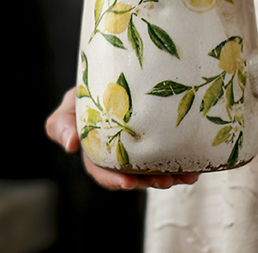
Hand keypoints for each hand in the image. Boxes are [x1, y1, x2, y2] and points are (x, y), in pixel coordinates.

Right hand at [45, 87, 199, 189]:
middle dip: (149, 182)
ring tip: (184, 176)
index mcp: (96, 151)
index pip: (101, 171)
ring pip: (156, 170)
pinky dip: (184, 165)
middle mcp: (120, 156)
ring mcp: (141, 151)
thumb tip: (69, 144)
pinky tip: (195, 167)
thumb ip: (61, 122)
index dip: (113, 180)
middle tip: (164, 181)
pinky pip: (173, 159)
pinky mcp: (160, 144)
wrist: (118, 75)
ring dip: (171, 176)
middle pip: (134, 176)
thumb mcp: (71, 103)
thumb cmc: (88, 93)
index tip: (128, 183)